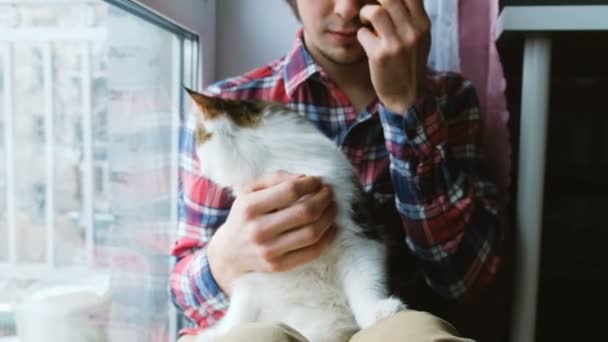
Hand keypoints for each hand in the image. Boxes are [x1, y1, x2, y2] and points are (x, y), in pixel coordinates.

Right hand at [207, 171, 336, 293]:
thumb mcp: (250, 191)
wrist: (229, 253)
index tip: (317, 181)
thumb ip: (275, 179)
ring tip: (332, 208)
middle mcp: (258, 230)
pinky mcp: (278, 266)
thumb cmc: (244, 216)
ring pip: (312, 232)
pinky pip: (312, 252)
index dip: (310, 184)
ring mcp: (268, 251)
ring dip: (329, 217)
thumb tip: (304, 178)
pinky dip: (328, 238)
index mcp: (249, 207)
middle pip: (305, 212)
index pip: (290, 190)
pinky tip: (331, 227)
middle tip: (329, 193)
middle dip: (324, 199)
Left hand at [357, 0, 430, 113]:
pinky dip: (361, 35)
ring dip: (365, 13)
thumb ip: (413, 17)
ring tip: (366, 22)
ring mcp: (396, 44)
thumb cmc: (409, 64)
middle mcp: (412, 32)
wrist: (406, 96)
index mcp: (423, 24)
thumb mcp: (420, 38)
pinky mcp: (380, 56)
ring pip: (375, 12)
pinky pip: (363, 33)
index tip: (381, 1)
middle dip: (374, 0)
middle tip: (370, 8)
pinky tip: (366, 41)